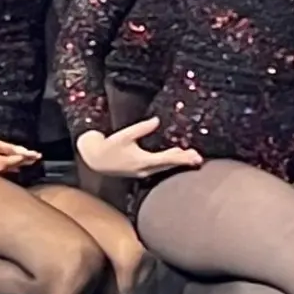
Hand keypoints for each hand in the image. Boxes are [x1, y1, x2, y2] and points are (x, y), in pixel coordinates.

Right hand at [75, 117, 202, 178]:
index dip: (181, 158)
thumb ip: (142, 128)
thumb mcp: (124, 135)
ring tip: (190, 157)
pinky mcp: (140, 171)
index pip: (167, 160)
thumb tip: (156, 121)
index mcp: (142, 161)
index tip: (194, 156)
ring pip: (164, 168)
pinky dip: (168, 163)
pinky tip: (173, 158)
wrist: (95, 160)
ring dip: (177, 162)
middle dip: (183, 161)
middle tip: (198, 158)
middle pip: (168, 165)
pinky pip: (158, 168)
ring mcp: (142, 172)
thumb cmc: (109, 147)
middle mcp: (145, 169)